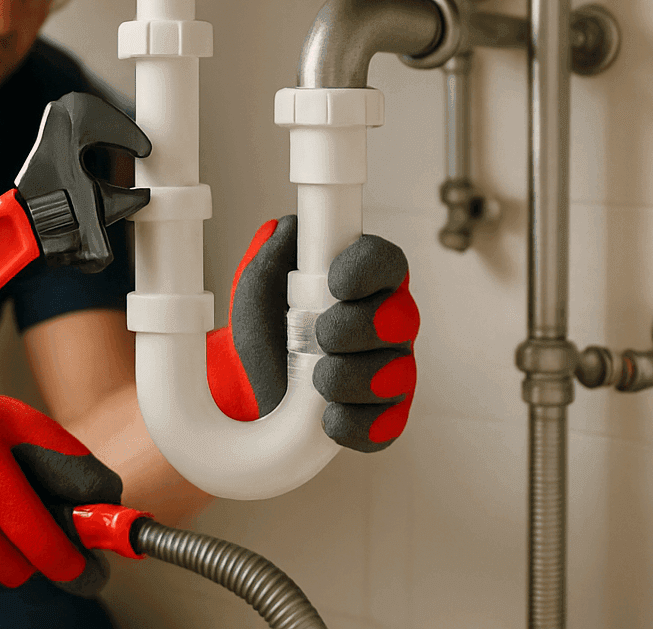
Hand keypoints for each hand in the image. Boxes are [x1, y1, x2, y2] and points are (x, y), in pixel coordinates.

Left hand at [205, 215, 416, 451]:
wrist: (248, 384)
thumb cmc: (265, 327)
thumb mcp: (258, 285)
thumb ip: (273, 253)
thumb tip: (288, 228)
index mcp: (364, 282)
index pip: (387, 262)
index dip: (369, 269)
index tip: (336, 282)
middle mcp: (388, 324)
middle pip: (403, 318)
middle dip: (361, 327)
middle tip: (323, 335)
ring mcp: (392, 372)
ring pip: (400, 373)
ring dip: (356, 377)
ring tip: (319, 380)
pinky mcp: (384, 417)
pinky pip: (390, 425)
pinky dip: (360, 425)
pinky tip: (331, 419)